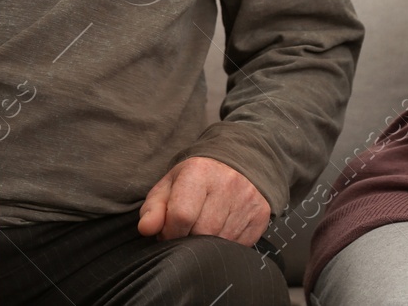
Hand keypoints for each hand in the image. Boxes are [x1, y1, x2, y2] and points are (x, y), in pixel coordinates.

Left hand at [137, 156, 270, 246]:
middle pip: (202, 231)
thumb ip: (153, 208)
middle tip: (187, 232)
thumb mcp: (169, 186)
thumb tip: (146, 229)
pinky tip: (223, 229)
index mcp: (199, 171)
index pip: (181, 216)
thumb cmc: (195, 179)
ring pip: (221, 241)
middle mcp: (227, 182)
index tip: (169, 232)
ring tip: (204, 229)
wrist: (236, 163)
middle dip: (189, 239)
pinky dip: (227, 244)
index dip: (170, 232)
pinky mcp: (261, 214)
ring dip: (208, 244)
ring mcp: (247, 199)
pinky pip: (239, 245)